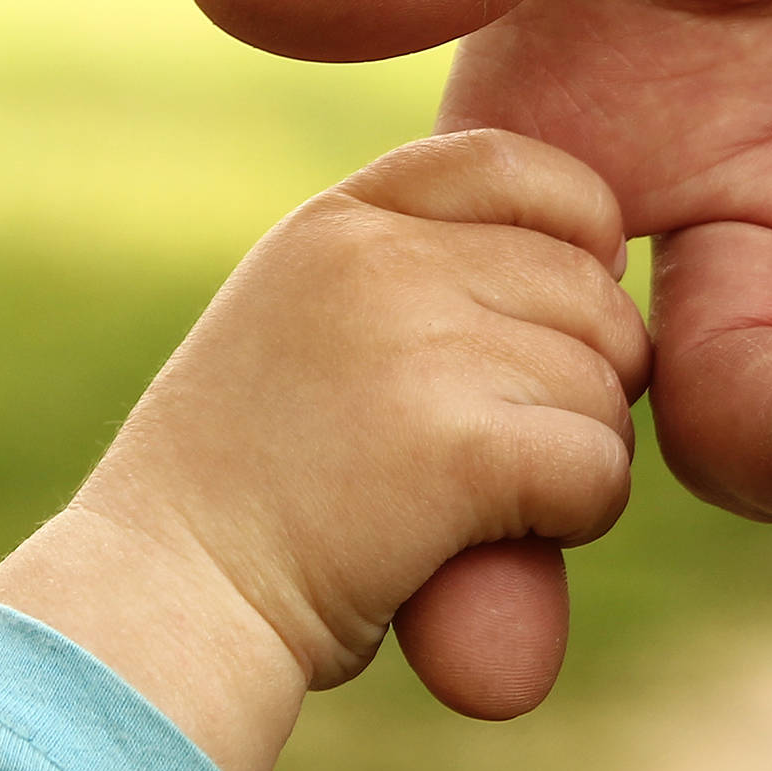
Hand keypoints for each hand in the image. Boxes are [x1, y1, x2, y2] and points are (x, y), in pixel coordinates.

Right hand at [0, 131, 646, 770]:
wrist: (166, 606)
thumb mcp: (297, 327)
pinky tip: (496, 542)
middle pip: (586, 289)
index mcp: (336, 225)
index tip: (569, 302)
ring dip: (577, 455)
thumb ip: (406, 278)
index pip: (510, 164)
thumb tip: (599, 265)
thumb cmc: (243, 496)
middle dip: (589, 374)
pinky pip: (599, 465)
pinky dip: (578, 517)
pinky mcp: (460, 443)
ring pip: (605, 385)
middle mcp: (380, 261)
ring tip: (480, 503)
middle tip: (512, 447)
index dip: (577, 227)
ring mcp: (419, 344)